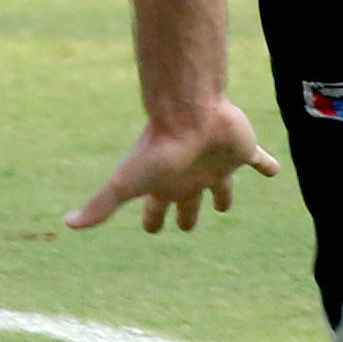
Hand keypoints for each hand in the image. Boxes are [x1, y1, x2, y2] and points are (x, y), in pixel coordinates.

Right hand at [65, 99, 278, 234]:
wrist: (188, 112)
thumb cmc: (158, 148)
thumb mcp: (127, 182)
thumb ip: (99, 205)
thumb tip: (66, 225)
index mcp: (166, 185)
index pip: (155, 210)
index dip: (152, 222)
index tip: (151, 229)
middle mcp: (191, 176)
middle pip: (188, 201)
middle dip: (187, 214)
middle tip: (187, 225)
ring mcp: (217, 163)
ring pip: (221, 184)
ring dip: (224, 193)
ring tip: (225, 203)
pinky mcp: (242, 151)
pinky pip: (259, 160)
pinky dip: (267, 164)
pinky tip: (276, 169)